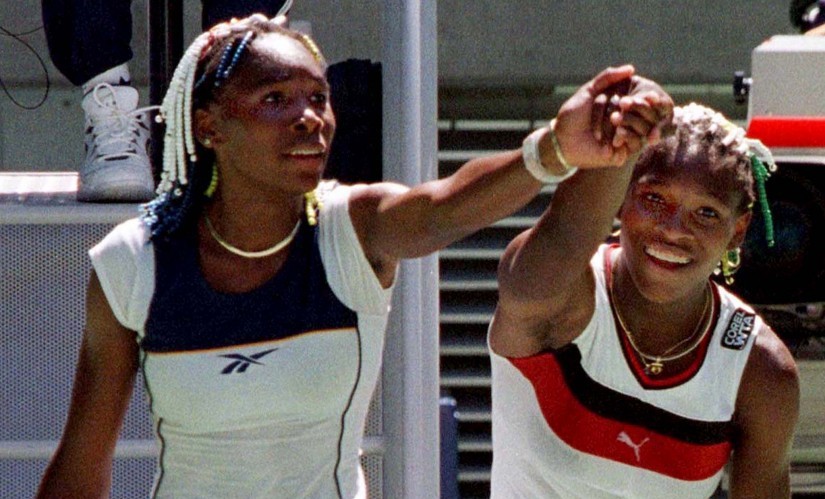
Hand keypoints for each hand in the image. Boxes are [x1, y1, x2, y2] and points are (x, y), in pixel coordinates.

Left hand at [552, 66, 672, 167]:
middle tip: (621, 105)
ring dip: (627, 122)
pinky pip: (635, 144)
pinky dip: (626, 137)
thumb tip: (631, 68)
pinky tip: (615, 138)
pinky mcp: (622, 152)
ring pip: (641, 128)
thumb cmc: (572, 115)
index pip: (641, 100)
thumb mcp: (589, 92)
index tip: (653, 96)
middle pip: (643, 114)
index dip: (646, 98)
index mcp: (619, 106)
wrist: (562, 140)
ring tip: (613, 120)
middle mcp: (625, 121)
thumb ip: (607, 78)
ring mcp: (624, 137)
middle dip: (633, 108)